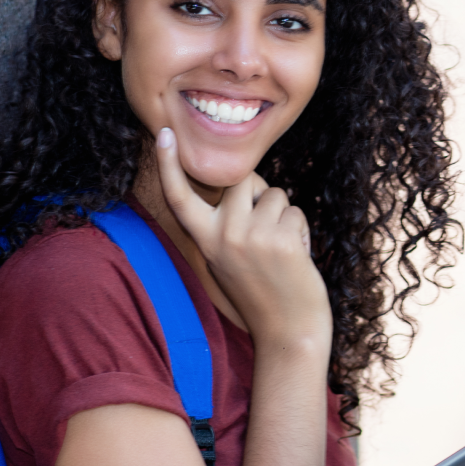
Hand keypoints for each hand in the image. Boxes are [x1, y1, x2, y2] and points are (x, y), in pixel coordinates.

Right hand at [155, 127, 331, 347]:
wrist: (289, 332)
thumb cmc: (262, 293)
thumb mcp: (229, 259)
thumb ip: (229, 223)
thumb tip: (246, 182)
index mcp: (205, 240)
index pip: (179, 196)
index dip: (169, 164)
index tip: (164, 133)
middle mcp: (223, 235)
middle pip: (242, 179)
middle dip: (261, 193)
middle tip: (266, 228)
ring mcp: (251, 235)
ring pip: (275, 195)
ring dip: (284, 217)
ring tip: (281, 251)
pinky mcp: (281, 238)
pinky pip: (295, 212)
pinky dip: (300, 231)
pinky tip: (295, 259)